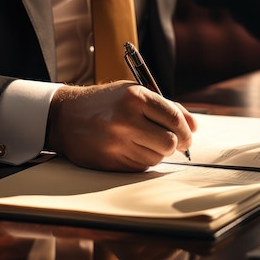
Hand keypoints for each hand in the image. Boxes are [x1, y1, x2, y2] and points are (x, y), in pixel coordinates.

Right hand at [46, 81, 196, 171]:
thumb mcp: (134, 92)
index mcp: (135, 97)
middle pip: (169, 143)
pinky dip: (141, 160)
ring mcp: (116, 142)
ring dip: (156, 152)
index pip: (174, 119)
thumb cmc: (106, 102)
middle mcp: (126, 119)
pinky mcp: (109, 161)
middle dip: (175, 145)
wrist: (65, 116)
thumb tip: (194, 126)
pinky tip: (129, 148)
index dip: (187, 131)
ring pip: (156, 158)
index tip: (188, 137)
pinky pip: (140, 167)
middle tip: (171, 143)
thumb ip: (166, 107)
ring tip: (142, 141)